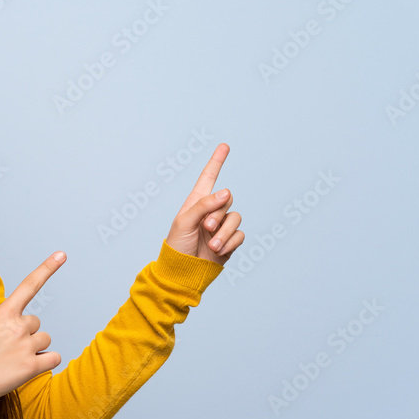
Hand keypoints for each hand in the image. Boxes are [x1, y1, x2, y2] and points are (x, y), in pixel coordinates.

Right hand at [0, 252, 65, 401]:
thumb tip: (1, 323)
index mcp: (4, 313)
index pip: (29, 285)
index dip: (47, 268)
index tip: (61, 255)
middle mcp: (18, 326)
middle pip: (37, 323)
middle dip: (26, 333)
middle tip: (8, 347)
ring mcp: (26, 346)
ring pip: (45, 340)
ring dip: (35, 349)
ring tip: (14, 359)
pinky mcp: (32, 367)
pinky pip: (54, 358)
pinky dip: (46, 362)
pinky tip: (28, 368)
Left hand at [165, 142, 243, 264]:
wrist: (184, 272)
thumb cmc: (178, 246)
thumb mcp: (185, 222)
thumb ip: (204, 205)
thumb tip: (226, 192)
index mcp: (196, 203)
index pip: (208, 178)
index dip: (216, 161)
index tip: (224, 146)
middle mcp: (211, 211)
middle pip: (227, 200)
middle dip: (218, 214)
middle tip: (206, 227)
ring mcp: (221, 226)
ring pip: (236, 218)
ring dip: (224, 232)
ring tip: (212, 244)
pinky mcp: (230, 241)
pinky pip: (240, 235)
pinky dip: (230, 243)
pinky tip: (219, 251)